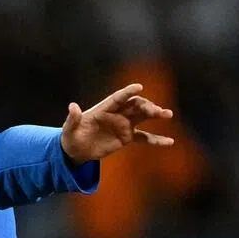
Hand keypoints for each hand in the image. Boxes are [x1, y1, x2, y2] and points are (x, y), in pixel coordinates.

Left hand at [60, 83, 174, 164]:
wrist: (77, 150)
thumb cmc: (71, 137)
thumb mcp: (69, 130)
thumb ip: (73, 119)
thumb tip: (72, 106)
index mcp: (103, 109)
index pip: (118, 98)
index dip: (127, 92)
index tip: (139, 87)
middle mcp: (117, 114)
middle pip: (134, 106)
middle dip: (146, 106)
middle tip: (157, 111)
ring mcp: (124, 124)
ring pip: (143, 116)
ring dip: (155, 114)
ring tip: (168, 115)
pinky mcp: (127, 137)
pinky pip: (144, 137)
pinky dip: (156, 139)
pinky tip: (169, 142)